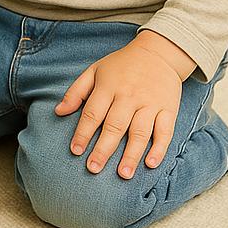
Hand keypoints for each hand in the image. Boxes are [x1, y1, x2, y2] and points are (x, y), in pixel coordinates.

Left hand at [54, 31, 194, 178]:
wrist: (159, 52)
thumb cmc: (122, 65)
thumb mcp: (95, 71)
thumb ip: (76, 92)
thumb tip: (59, 112)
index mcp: (108, 86)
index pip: (93, 113)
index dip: (83, 133)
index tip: (76, 150)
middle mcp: (129, 96)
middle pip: (114, 126)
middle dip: (103, 149)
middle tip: (94, 168)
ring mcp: (150, 103)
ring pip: (139, 132)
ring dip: (131, 155)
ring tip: (123, 175)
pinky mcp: (168, 108)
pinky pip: (165, 131)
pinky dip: (159, 148)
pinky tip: (150, 163)